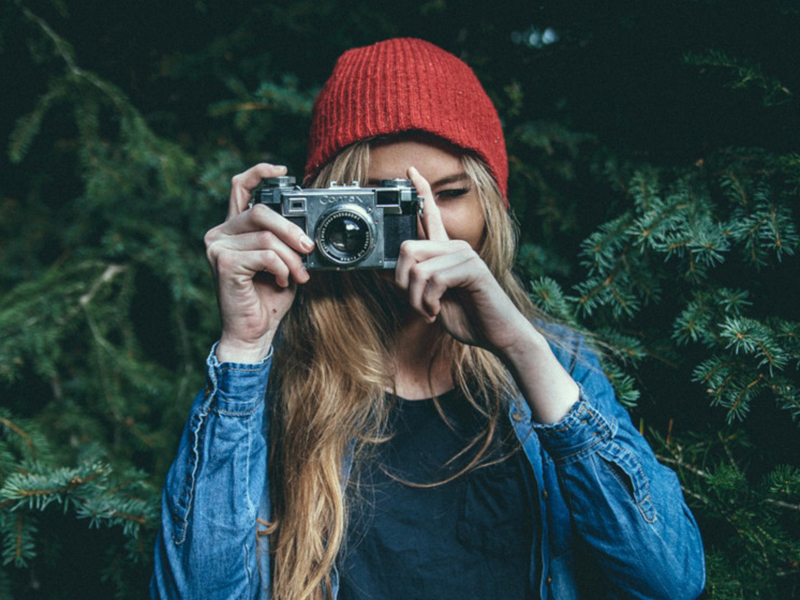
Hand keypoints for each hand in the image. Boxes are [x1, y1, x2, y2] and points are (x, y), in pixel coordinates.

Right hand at [204, 163, 313, 362]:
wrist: (253, 332)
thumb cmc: (267, 298)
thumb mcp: (282, 262)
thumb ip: (284, 240)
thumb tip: (306, 228)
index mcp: (233, 229)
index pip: (240, 188)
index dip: (260, 173)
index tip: (283, 170)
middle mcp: (220, 233)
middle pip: (261, 212)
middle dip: (292, 230)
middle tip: (309, 249)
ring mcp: (218, 247)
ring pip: (267, 236)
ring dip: (291, 258)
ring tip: (298, 275)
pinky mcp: (223, 263)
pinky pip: (265, 254)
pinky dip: (281, 268)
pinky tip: (280, 281)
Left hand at [396, 166, 579, 422]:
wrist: (499, 335)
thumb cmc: (468, 318)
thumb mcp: (431, 300)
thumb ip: (413, 284)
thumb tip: (384, 272)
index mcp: (445, 252)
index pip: (430, 215)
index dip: (420, 191)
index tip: (410, 170)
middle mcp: (454, 247)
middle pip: (406, 248)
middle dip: (401, 283)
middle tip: (417, 305)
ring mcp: (464, 255)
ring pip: (417, 269)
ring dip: (416, 300)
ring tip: (431, 312)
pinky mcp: (472, 268)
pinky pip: (433, 280)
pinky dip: (429, 302)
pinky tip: (439, 311)